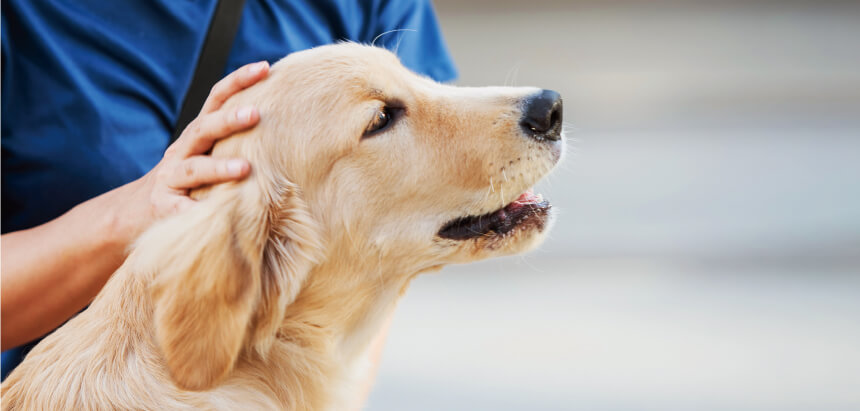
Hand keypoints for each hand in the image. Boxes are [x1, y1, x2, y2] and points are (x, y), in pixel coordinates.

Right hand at [114, 61, 269, 243]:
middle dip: (228, 120)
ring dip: (218, 168)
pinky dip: (197, 212)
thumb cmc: (190, 180)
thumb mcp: (208, 153)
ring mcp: (170, 179)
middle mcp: (182, 150)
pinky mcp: (165, 208)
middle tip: (256, 113)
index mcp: (198, 134)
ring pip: (194, 169)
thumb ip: (235, 139)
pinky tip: (215, 216)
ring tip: (244, 169)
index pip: (217, 99)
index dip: (238, 80)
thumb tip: (284, 116)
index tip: (265, 67)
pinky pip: (183, 211)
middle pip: (203, 129)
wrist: (137, 210)